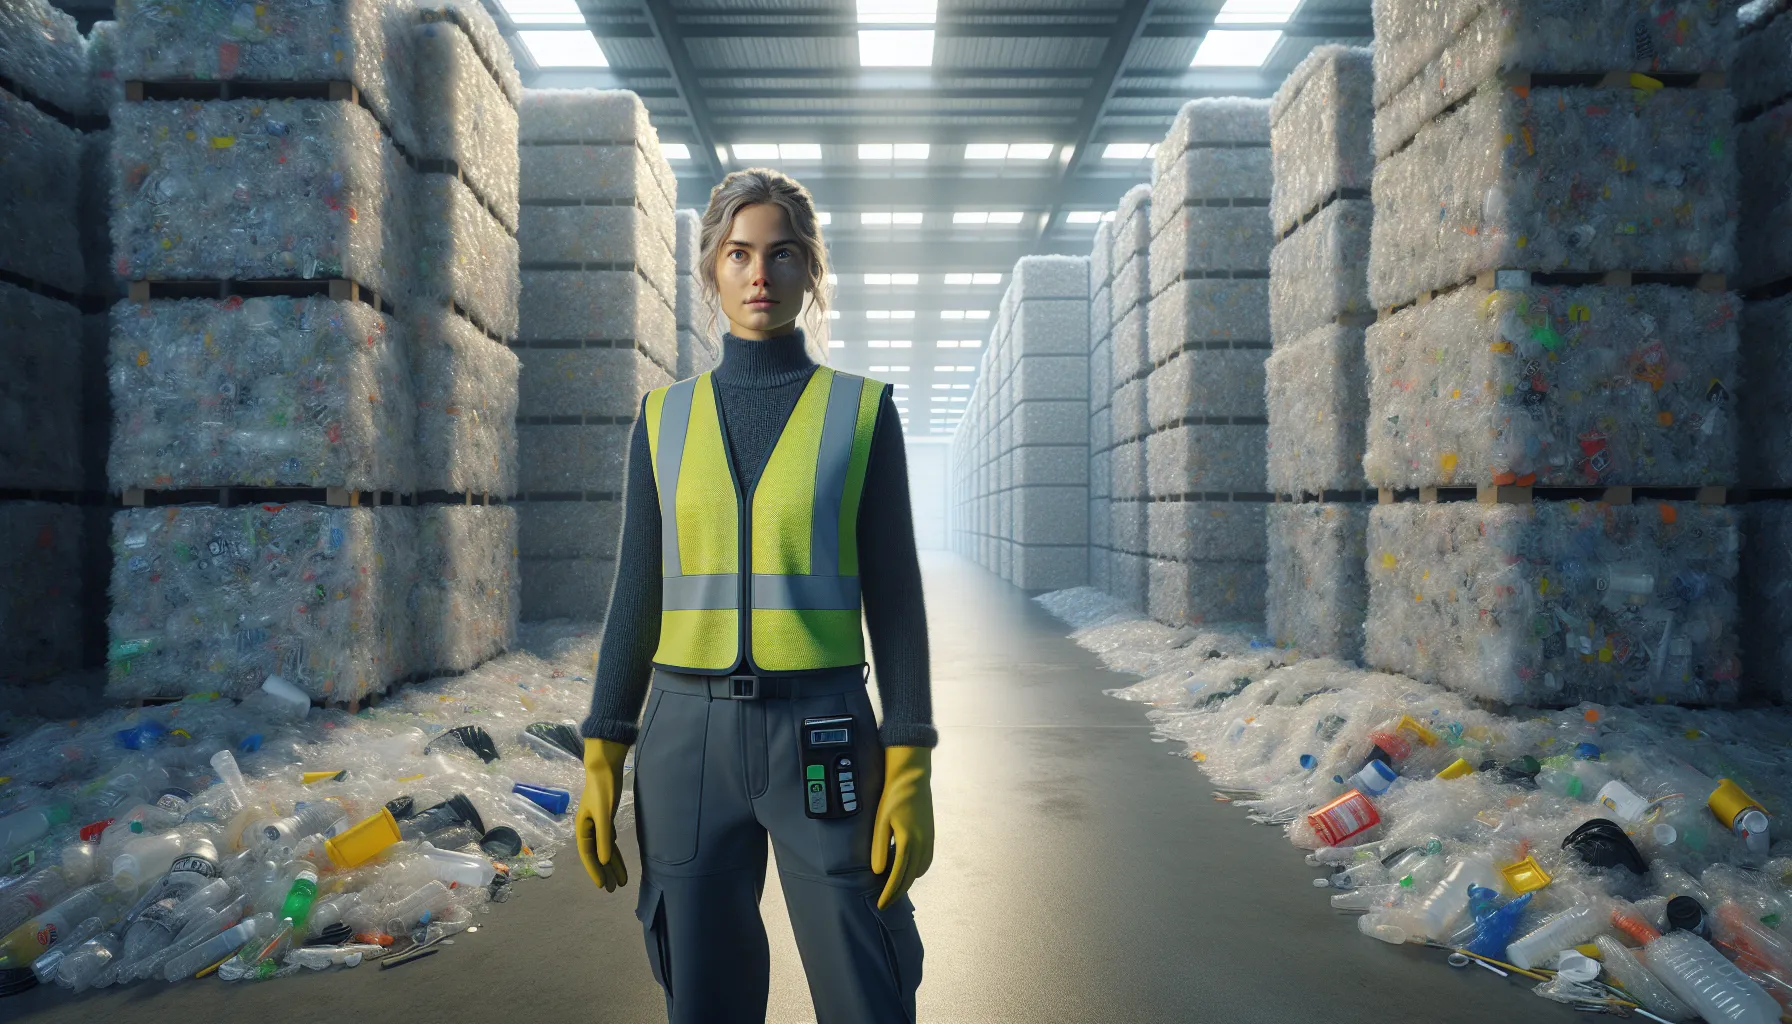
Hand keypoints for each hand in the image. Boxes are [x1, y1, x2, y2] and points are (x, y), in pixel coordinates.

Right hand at [576, 738, 630, 891]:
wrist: (604, 768)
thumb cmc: (602, 790)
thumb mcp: (604, 815)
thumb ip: (604, 838)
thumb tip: (604, 860)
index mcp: (583, 829)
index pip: (589, 855)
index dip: (595, 871)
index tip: (602, 885)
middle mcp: (588, 829)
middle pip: (597, 855)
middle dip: (606, 872)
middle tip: (614, 889)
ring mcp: (597, 825)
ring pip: (605, 849)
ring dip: (612, 864)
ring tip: (621, 881)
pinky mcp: (606, 819)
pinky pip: (609, 840)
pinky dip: (614, 851)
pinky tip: (617, 860)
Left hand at [870, 745, 933, 909]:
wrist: (913, 779)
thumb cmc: (893, 798)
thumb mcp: (880, 822)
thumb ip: (879, 847)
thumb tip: (877, 872)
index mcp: (908, 841)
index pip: (898, 876)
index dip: (889, 893)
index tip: (880, 905)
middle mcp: (922, 844)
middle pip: (910, 878)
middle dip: (897, 893)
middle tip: (884, 903)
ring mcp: (929, 841)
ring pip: (919, 872)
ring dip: (907, 882)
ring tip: (892, 888)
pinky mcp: (931, 836)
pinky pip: (926, 862)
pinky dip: (916, 871)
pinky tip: (906, 869)